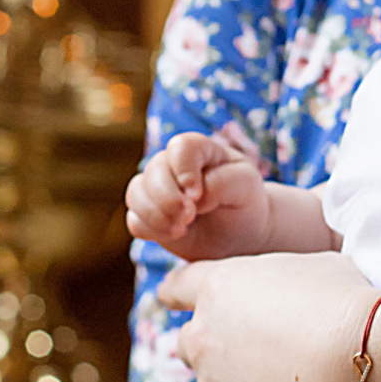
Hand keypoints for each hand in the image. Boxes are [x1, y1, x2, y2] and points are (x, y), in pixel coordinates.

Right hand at [126, 131, 270, 259]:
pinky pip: (134, 220)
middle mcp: (173, 165)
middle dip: (168, 198)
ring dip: (156, 216)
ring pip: (136, 193)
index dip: (183, 170)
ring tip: (181, 229)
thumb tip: (193, 197)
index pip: (181, 147)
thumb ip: (221, 184)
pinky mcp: (149, 215)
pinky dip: (151, 230)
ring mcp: (157, 189)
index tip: (197, 195)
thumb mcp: (245, 187)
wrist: (240, 232)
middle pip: (154, 170)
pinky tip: (174, 234)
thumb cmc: (244, 201)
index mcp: (199, 150)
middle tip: (189, 218)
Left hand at [159, 251, 377, 381]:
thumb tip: (287, 299)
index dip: (177, 293)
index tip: (172, 297)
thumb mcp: (314, 266)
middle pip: (190, 346)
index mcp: (219, 290)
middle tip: (260, 354)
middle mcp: (203, 341)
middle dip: (214, 349)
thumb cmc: (347, 306)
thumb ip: (280, 283)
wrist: (364, 365)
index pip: (179, 287)